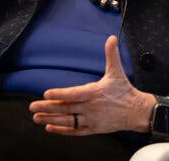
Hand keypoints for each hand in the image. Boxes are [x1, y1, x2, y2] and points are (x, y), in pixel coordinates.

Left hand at [29, 35, 154, 135]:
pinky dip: (62, 130)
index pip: (74, 94)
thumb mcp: (116, 71)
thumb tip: (112, 37)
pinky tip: (51, 128)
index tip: (46, 94)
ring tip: (37, 118)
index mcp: (94, 92)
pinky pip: (75, 131)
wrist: (136, 112)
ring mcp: (92, 120)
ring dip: (51, 120)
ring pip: (68, 121)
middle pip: (66, 108)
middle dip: (47, 108)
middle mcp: (91, 107)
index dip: (60, 94)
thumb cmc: (124, 91)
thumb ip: (111, 54)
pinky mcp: (93, 129)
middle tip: (32, 107)